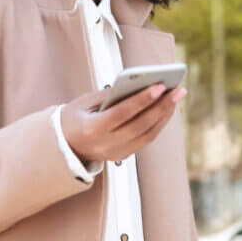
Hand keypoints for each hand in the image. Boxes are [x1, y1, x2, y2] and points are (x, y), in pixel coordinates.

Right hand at [59, 83, 186, 163]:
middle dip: (162, 106)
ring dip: (165, 115)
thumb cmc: (74, 118)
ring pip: (148, 134)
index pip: (122, 113)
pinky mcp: (123, 156)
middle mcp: (106, 145)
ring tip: (176, 96)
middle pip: (140, 125)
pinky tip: (167, 109)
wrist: (64, 145)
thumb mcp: (83, 102)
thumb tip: (137, 85)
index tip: (160, 86)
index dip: (142, 100)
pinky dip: (159, 124)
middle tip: (178, 89)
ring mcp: (116, 153)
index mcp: (92, 129)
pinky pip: (146, 140)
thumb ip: (108, 94)